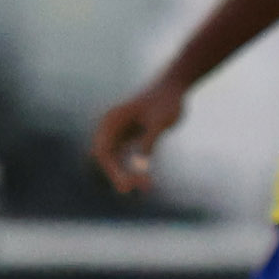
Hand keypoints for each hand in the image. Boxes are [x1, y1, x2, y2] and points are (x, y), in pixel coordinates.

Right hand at [90, 79, 185, 193]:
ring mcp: (120, 132)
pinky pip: (128, 157)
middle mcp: (111, 127)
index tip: (125, 185)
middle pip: (107, 157)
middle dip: (119, 175)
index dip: (112, 170)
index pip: (103, 150)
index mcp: (111, 120)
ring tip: (146, 188)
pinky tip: (147, 183)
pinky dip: (136, 169)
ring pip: (117, 159)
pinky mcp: (131, 137)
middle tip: (131, 191)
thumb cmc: (166, 102)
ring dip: (128, 174)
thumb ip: (149, 142)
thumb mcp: (160, 122)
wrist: (174, 87)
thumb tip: (141, 167)